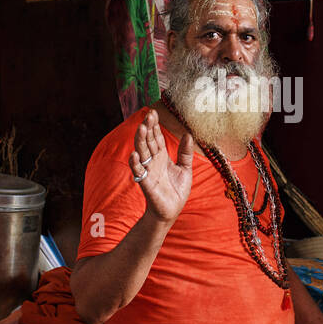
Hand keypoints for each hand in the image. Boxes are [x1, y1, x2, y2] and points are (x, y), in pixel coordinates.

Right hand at [130, 108, 193, 223]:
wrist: (171, 211)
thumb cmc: (176, 191)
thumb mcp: (185, 169)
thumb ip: (185, 153)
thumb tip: (188, 134)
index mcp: (162, 157)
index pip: (156, 137)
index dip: (155, 126)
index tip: (153, 112)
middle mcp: (153, 161)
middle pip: (148, 141)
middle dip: (148, 128)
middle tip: (149, 114)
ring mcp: (149, 171)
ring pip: (142, 153)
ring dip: (140, 140)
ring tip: (141, 128)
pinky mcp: (146, 183)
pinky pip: (139, 172)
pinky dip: (135, 163)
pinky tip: (134, 154)